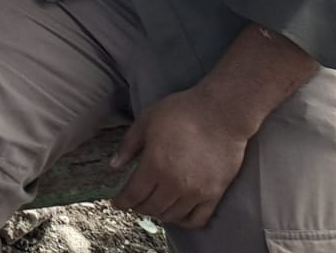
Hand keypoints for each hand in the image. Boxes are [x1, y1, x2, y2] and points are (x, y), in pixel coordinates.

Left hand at [109, 87, 250, 228]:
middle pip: (151, 208)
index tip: (117, 203)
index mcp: (155, 165)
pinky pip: (197, 219)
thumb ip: (128, 146)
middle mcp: (175, 184)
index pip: (134, 194)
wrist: (221, 113)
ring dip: (159, 213)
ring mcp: (196, 192)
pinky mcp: (214, 194)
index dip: (122, 201)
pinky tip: (177, 214)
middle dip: (138, 207)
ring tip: (154, 205)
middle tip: (135, 201)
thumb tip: (114, 166)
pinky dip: (184, 221)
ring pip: (171, 215)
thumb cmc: (182, 112)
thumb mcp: (146, 121)